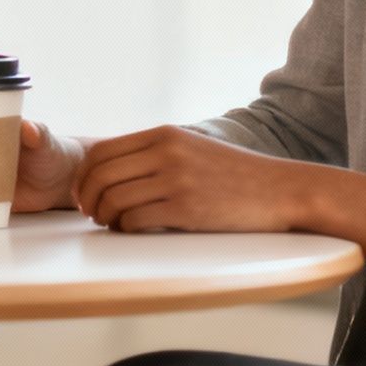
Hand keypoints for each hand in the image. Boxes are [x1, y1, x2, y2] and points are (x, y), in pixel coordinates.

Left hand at [71, 125, 312, 232]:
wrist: (281, 190)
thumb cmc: (233, 174)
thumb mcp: (191, 147)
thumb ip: (154, 152)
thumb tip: (110, 170)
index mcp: (164, 134)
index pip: (101, 152)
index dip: (84, 176)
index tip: (83, 194)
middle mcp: (166, 152)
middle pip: (100, 175)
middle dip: (87, 199)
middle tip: (91, 214)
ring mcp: (177, 180)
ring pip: (113, 199)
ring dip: (104, 217)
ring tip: (111, 224)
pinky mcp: (187, 209)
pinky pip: (135, 220)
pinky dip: (125, 229)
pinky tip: (132, 230)